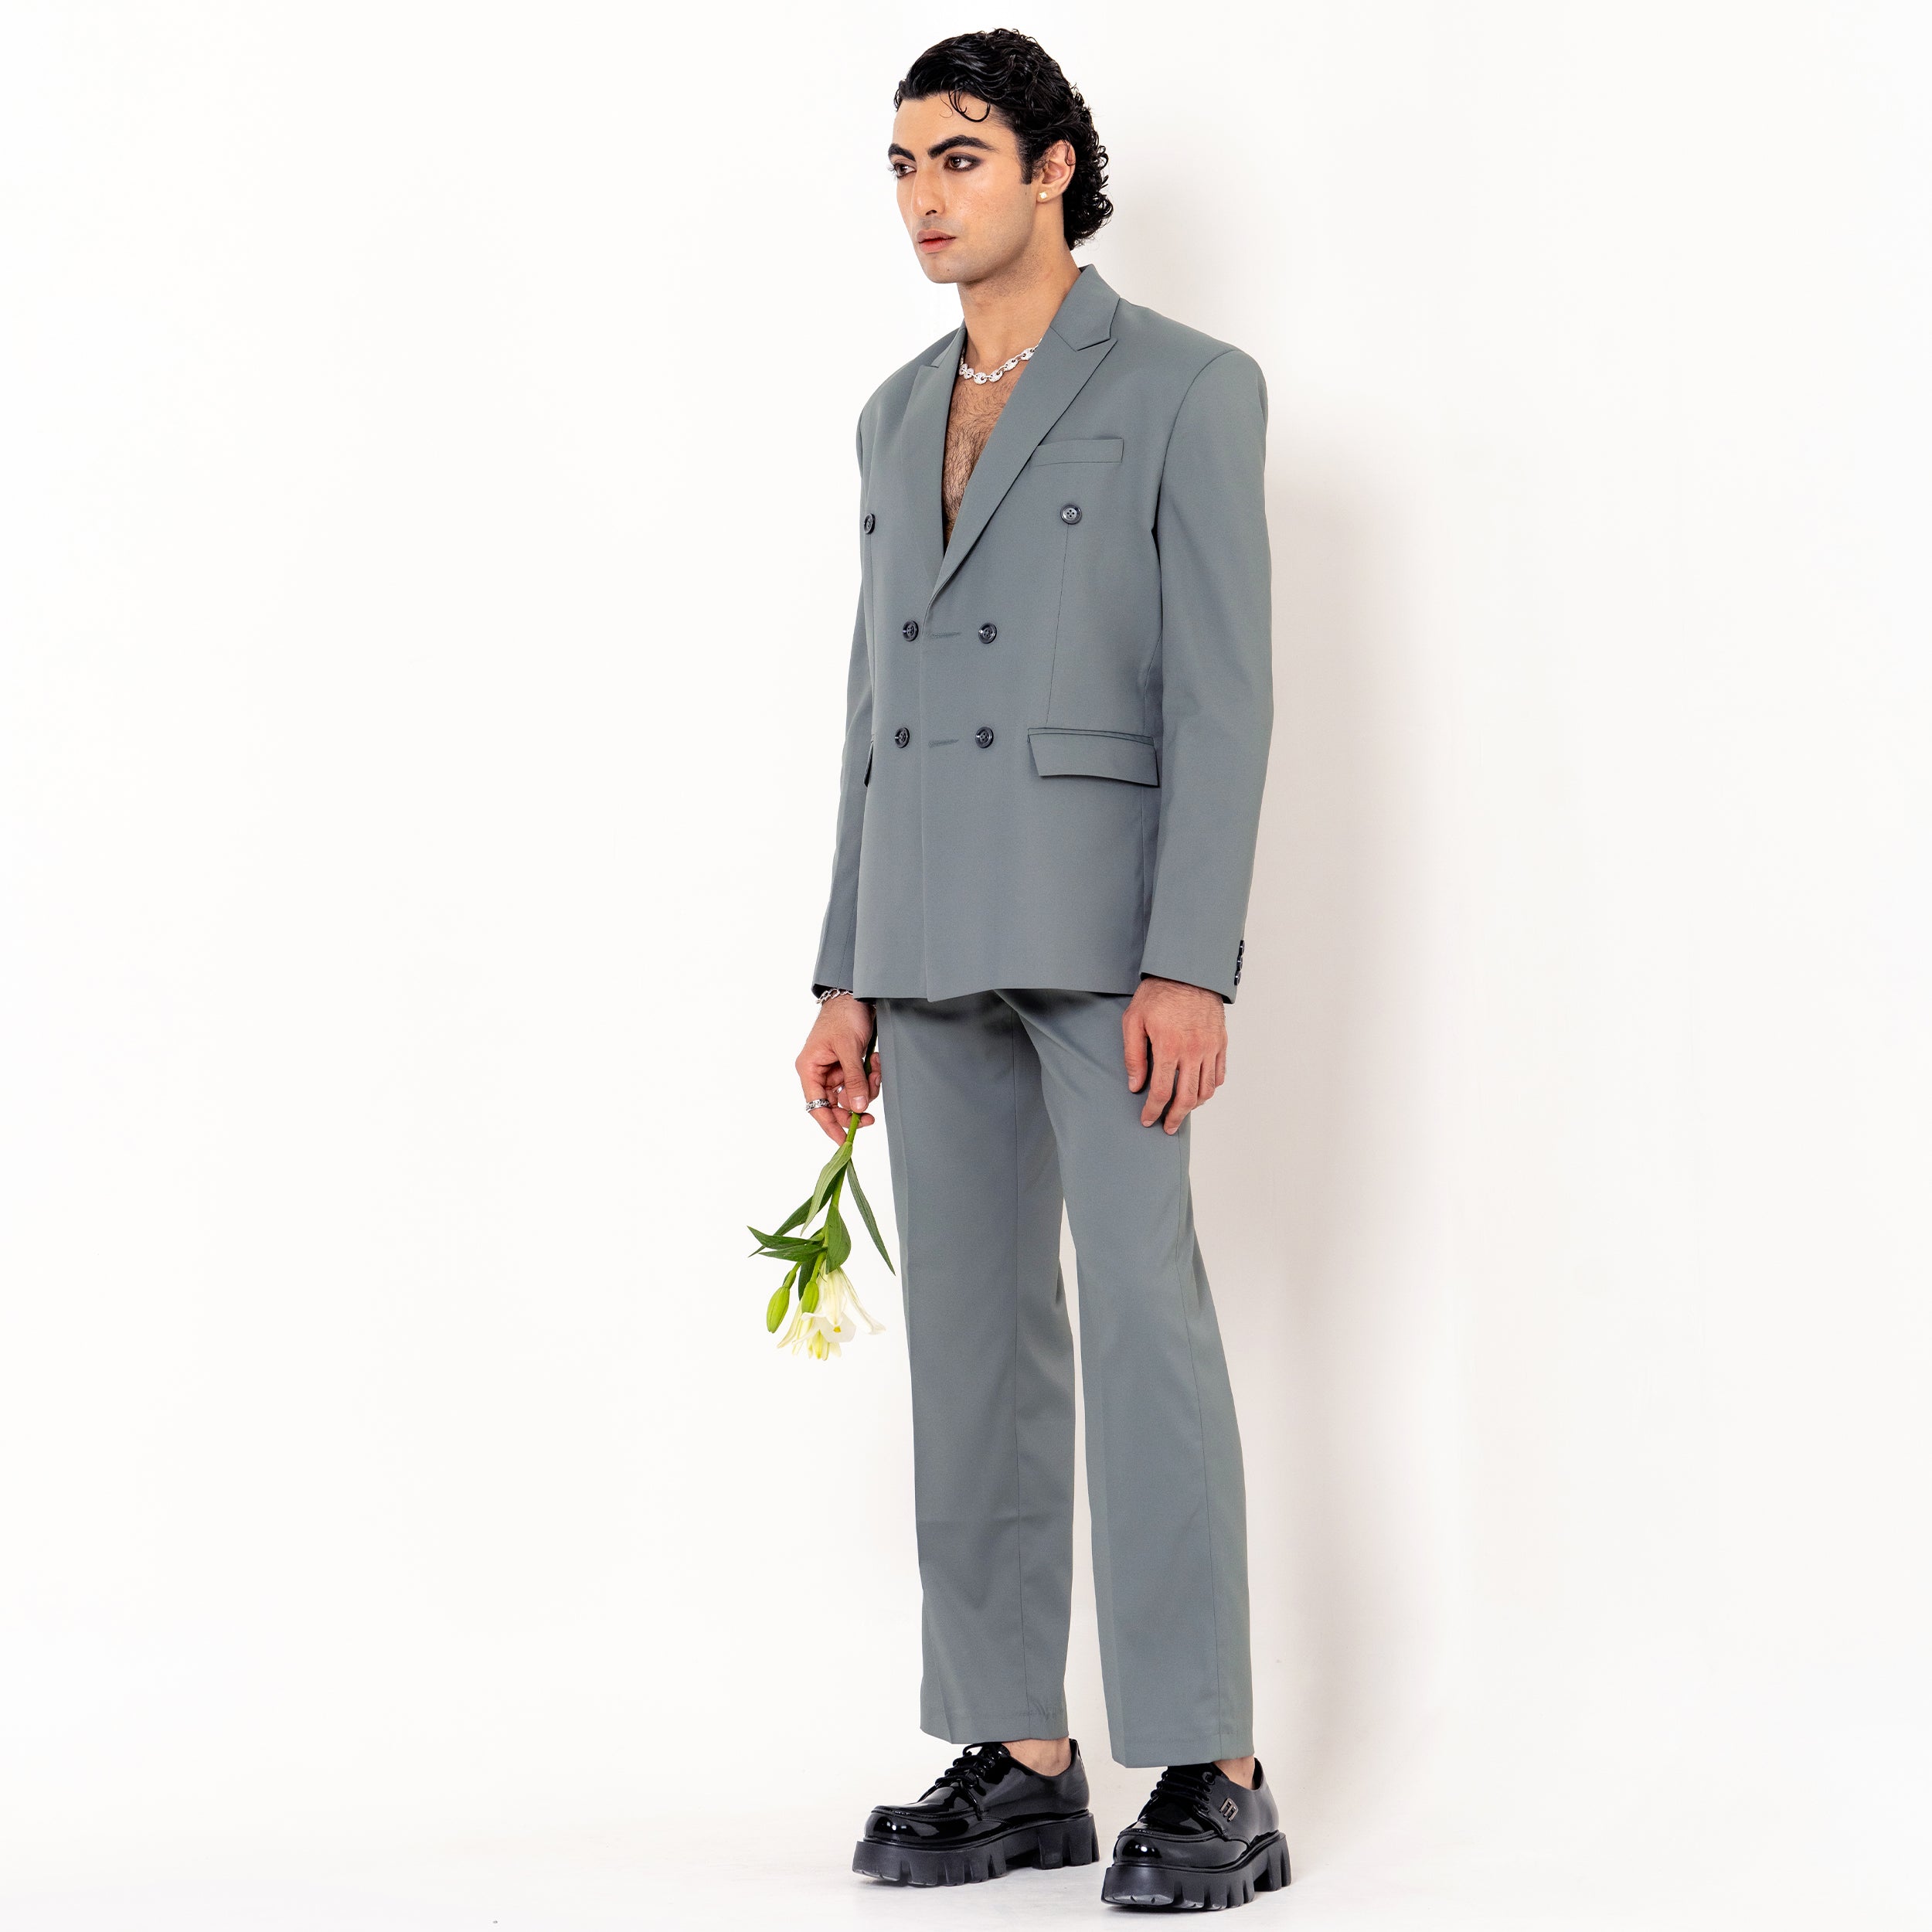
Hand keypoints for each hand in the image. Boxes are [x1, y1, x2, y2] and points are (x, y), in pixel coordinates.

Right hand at [796, 996, 878, 1143]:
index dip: (829, 1125)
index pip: (816, 1106)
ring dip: (866, 1088)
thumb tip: (858, 1108)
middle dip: (854, 1108)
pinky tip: (875, 1061)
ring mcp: (834, 1070)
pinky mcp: (848, 1065)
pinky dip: (870, 1077)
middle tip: (870, 1117)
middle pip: (835, 1105)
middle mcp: (819, 1072)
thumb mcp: (849, 1049)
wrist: (856, 995)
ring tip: (875, 1069)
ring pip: (851, 1095)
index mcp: (809, 1069)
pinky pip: (859, 1083)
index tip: (844, 1142)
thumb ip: (854, 1080)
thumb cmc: (844, 1016)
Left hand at [1123, 976, 1226, 1132]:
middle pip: (1187, 1098)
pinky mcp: (1221, 1042)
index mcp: (1168, 1047)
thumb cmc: (1157, 993)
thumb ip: (1133, 1055)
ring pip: (1206, 1090)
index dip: (1153, 1111)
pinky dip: (1210, 1089)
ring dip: (1194, 1106)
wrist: (1188, 970)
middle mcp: (1193, 1051)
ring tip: (1182, 1111)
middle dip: (1175, 1118)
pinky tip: (1199, 1091)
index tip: (1147, 1120)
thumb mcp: (1133, 1020)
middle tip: (1167, 1127)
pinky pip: (1219, 1075)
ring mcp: (1210, 1047)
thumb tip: (1135, 1085)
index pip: (1161, 1092)